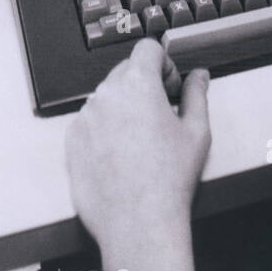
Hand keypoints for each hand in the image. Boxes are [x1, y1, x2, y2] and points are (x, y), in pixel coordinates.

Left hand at [65, 38, 210, 270]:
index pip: (147, 48)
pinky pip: (90, 121)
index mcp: (138, 84)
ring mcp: (85, 116)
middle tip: (161, 114)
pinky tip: (122, 155)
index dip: (163, 63)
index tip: (170, 85)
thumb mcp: (197, 132)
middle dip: (144, 85)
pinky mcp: (72, 140)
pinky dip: (104, 129)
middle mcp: (106, 94)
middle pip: (125, 71)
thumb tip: (199, 76)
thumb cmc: (169, 180)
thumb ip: (197, 94)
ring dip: (123, 107)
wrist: (138, 222)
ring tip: (142, 141)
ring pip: (106, 97)